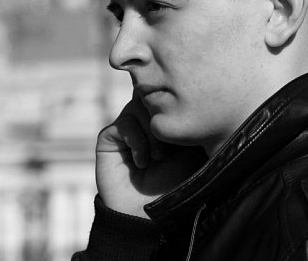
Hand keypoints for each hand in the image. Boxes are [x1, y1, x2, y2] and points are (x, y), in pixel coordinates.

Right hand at [95, 95, 206, 217]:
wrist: (151, 215)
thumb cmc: (178, 185)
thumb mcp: (193, 149)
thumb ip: (190, 121)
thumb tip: (197, 95)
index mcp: (166, 118)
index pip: (169, 93)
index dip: (178, 103)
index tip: (189, 122)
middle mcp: (145, 119)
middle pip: (153, 93)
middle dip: (165, 115)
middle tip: (174, 144)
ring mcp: (126, 127)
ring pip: (138, 105)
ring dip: (153, 131)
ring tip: (159, 157)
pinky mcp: (109, 137)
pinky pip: (124, 123)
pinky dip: (137, 141)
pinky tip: (143, 162)